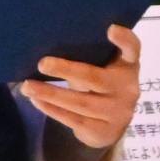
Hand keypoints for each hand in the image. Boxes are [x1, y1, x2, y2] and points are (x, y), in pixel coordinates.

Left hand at [19, 22, 141, 152]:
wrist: (111, 126)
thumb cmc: (101, 84)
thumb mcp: (103, 67)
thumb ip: (90, 53)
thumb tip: (49, 39)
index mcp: (128, 66)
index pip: (133, 50)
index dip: (124, 39)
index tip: (111, 28)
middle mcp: (128, 89)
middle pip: (94, 78)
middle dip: (66, 70)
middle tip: (41, 64)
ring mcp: (118, 113)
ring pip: (81, 102)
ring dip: (50, 93)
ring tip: (27, 86)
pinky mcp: (105, 132)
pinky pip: (74, 120)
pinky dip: (52, 109)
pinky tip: (36, 100)